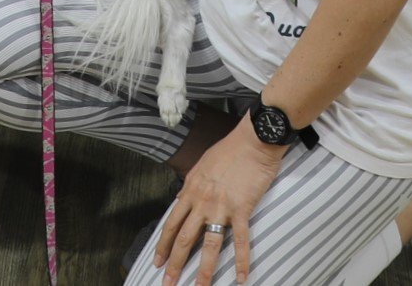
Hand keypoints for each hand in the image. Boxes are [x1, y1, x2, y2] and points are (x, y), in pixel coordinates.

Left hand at [154, 119, 285, 283]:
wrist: (253, 140)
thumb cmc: (229, 148)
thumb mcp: (202, 164)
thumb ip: (191, 184)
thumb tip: (182, 197)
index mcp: (191, 190)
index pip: (172, 223)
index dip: (164, 245)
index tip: (157, 260)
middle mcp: (202, 202)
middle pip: (185, 239)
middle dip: (174, 263)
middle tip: (167, 282)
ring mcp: (221, 207)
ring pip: (209, 245)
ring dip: (204, 270)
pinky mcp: (242, 209)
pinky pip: (241, 240)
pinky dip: (242, 261)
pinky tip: (242, 278)